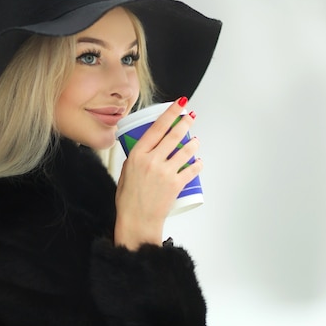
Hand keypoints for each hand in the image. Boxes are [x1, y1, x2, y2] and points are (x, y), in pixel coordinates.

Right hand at [114, 97, 201, 249]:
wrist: (136, 221)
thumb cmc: (128, 199)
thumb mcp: (126, 172)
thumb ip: (135, 158)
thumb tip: (146, 148)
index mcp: (137, 155)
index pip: (157, 127)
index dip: (170, 113)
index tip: (178, 104)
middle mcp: (152, 160)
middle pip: (174, 135)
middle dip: (185, 123)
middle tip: (190, 117)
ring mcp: (165, 172)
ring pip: (186, 150)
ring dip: (194, 143)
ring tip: (196, 141)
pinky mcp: (176, 184)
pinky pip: (191, 169)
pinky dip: (197, 164)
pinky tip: (199, 161)